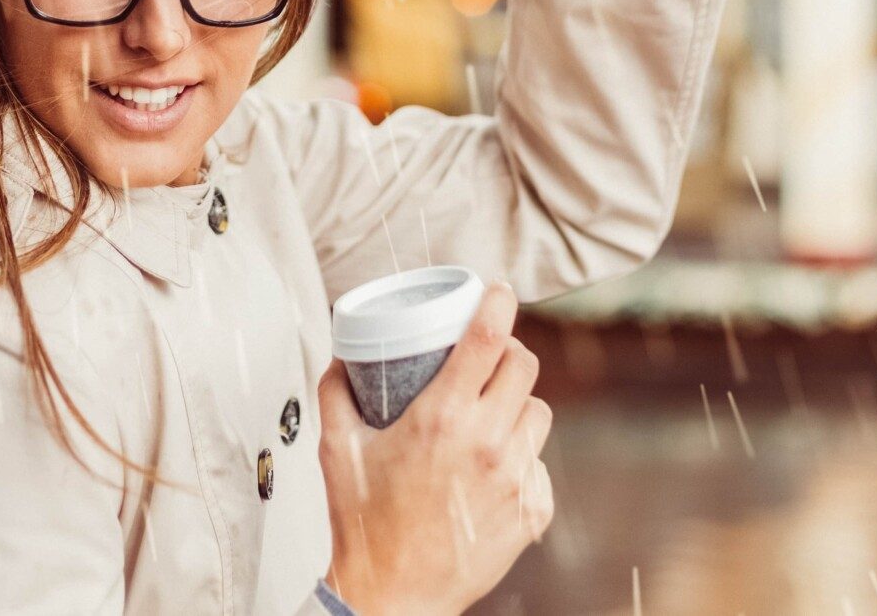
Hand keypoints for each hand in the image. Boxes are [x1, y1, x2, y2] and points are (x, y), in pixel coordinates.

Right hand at [319, 282, 555, 615]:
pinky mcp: (531, 511)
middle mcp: (487, 442)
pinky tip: (493, 469)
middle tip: (489, 358)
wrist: (391, 596)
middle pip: (524, 366)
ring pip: (538, 413)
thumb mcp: (337, 450)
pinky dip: (521, 459)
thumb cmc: (363, 525)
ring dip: (518, 405)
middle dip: (508, 353)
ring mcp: (514, 478)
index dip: (498, 303)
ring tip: (492, 416)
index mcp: (442, 418)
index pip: (487, 338)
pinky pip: (539, 464)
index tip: (499, 291)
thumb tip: (342, 356)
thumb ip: (336, 393)